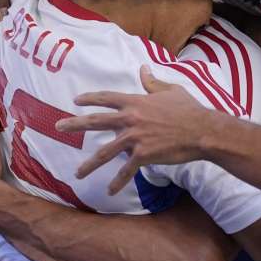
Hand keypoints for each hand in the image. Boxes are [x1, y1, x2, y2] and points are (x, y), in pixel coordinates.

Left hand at [60, 66, 213, 193]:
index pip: (106, 98)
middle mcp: (130, 118)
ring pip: (105, 152)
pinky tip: (110, 191)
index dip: (90, 98)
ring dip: (90, 164)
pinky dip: (118, 182)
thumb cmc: (189, 109)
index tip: (76, 101)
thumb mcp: (171, 90)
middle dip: (74, 123)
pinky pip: (126, 171)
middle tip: (58, 126)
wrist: (202, 130)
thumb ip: (153, 82)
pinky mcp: (143, 155)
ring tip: (77, 173)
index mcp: (136, 101)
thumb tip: (143, 69)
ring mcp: (135, 138)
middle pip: (96, 121)